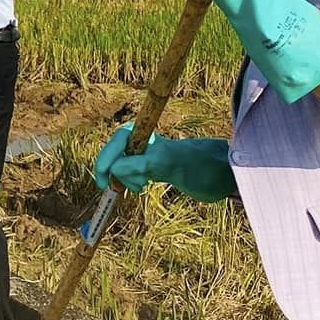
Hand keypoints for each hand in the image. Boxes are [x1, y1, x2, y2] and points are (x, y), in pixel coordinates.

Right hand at [93, 125, 235, 202]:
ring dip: (126, 180)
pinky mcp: (146, 165)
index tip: (103, 183)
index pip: (115, 143)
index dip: (105, 161)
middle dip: (118, 173)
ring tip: (142, 185)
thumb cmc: (195, 164)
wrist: (216, 171)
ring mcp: (142, 152)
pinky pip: (127, 174)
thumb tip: (115, 168)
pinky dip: (130, 183)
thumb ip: (142, 163)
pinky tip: (141, 186)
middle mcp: (139, 139)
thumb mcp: (167, 164)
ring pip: (119, 168)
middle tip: (123, 187)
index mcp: (143, 131)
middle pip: (113, 156)